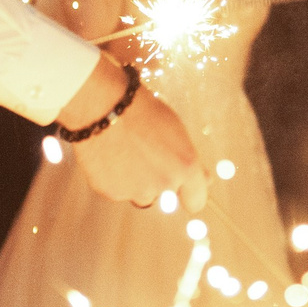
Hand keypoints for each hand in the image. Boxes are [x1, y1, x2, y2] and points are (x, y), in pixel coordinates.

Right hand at [60, 59, 204, 210]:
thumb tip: (206, 180)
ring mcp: (136, 191)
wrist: (101, 105)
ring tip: (125, 153)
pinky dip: (114, 179)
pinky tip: (110, 156)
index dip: (189, 194)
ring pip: (140, 196)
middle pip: (166, 198)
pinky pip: (117, 191)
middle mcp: (164, 184)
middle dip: (159, 184)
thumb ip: (190, 160)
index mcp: (185, 167)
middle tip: (146, 158)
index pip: (196, 200)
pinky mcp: (111, 192)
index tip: (183, 188)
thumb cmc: (141, 111)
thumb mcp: (175, 130)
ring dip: (136, 183)